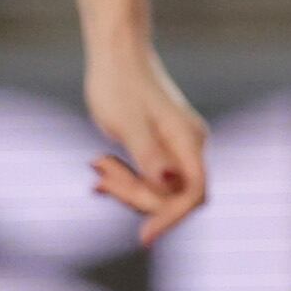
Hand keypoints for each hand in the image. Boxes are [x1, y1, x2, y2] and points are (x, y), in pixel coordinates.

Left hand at [84, 43, 209, 243]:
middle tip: (101, 177)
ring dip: (127, 187)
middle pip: (174, 196)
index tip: (143, 237)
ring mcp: (178, 146)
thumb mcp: (127, 122)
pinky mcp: (163, 145)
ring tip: (97, 165)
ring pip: (159, 188)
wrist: (116, 52)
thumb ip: (149, 155)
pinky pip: (151, 175)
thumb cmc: (119, 83)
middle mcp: (190, 145)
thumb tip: (170, 182)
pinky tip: (101, 170)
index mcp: (187, 140)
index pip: (193, 193)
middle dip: (136, 197)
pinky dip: (126, 178)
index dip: (171, 219)